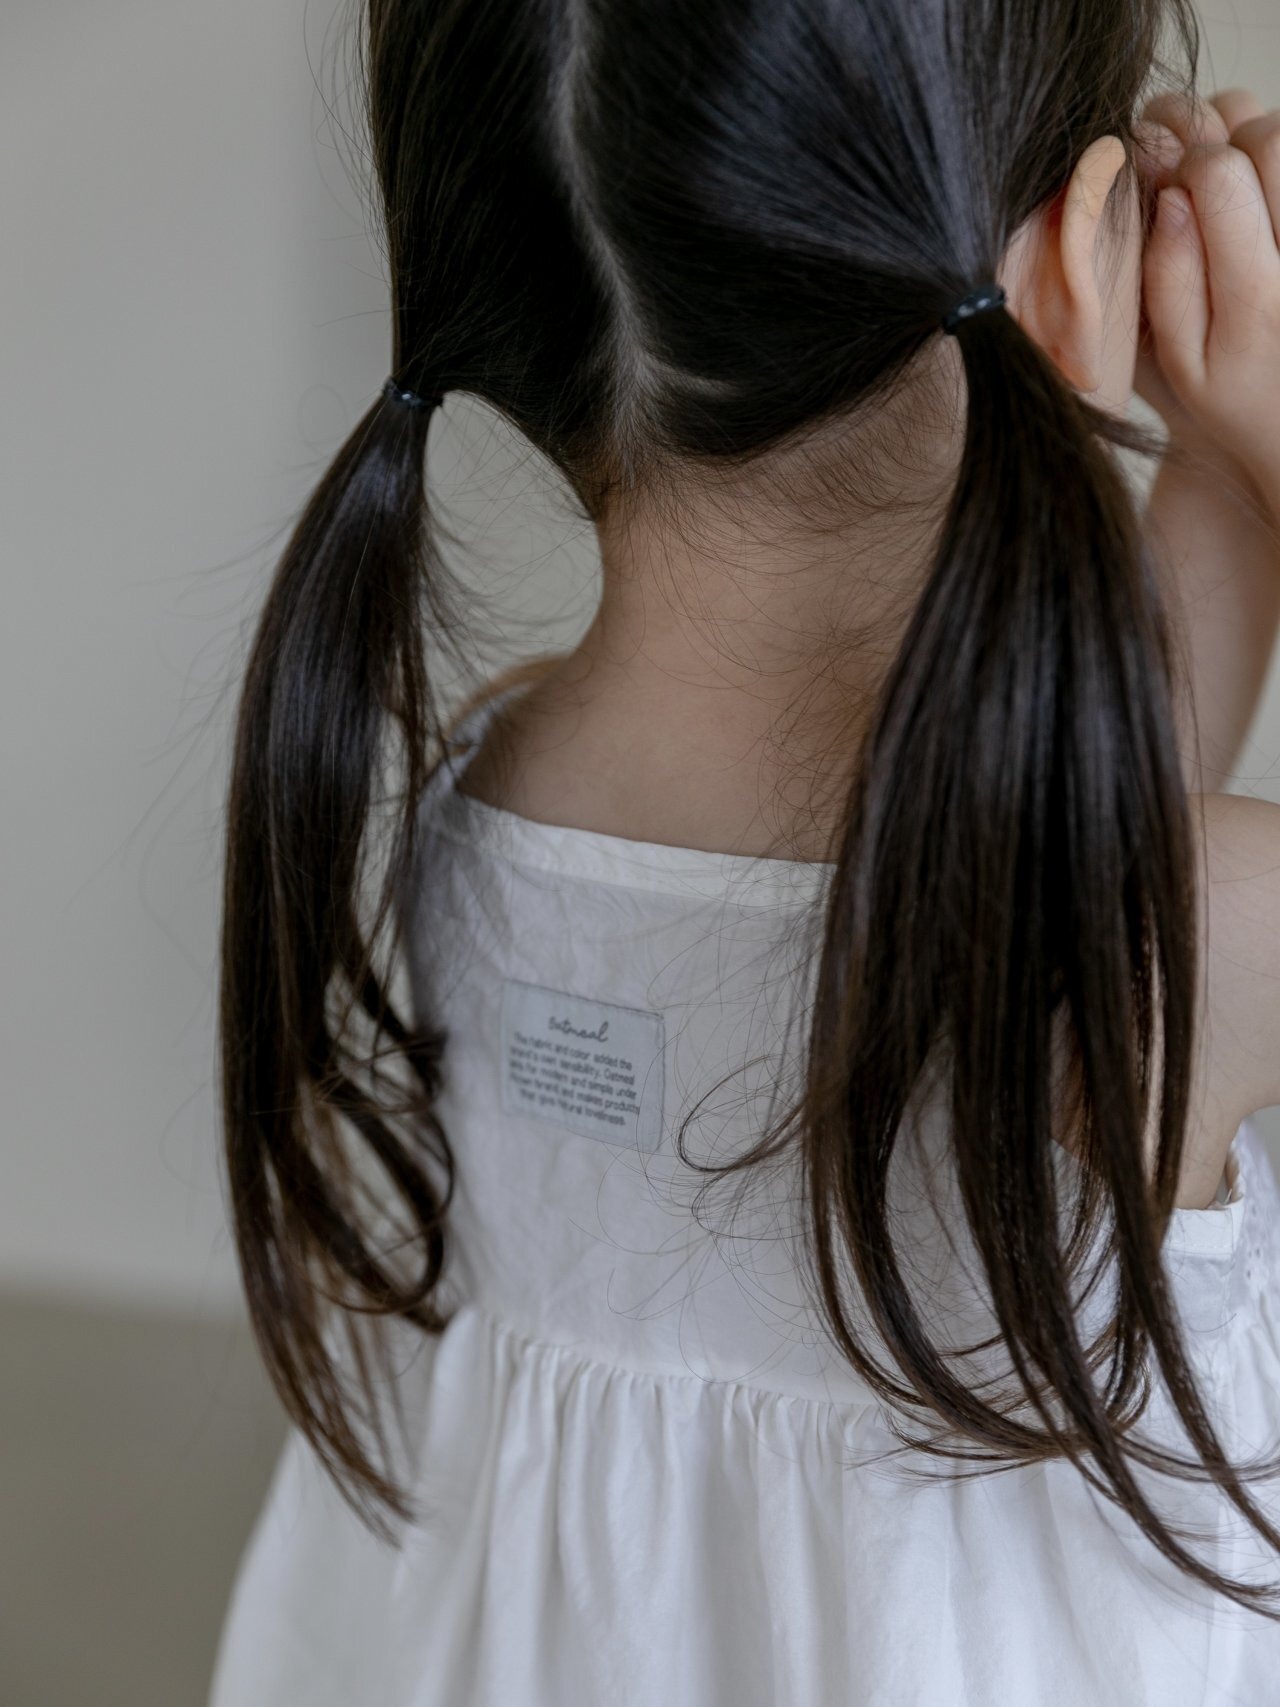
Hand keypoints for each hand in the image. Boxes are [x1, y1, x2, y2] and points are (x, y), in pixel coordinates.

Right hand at [1136, 90, 1279, 506]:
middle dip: (1236, 140)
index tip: (1179, 183)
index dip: (1190, 162)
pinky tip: (1272, 205)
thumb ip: (1167, 281)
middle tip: (1219, 176)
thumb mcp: (1183, 363)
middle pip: (1273, 139)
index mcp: (1257, 302)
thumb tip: (1169, 198)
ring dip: (1271, 147)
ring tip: (1253, 189)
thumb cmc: (1240, 398)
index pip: (1220, 177)